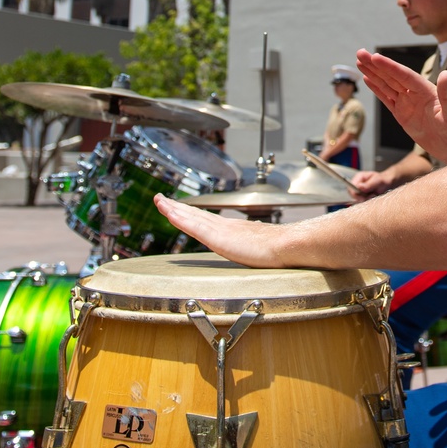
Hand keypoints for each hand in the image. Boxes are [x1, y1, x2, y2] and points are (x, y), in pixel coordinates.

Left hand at [153, 194, 279, 263]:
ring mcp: (220, 230)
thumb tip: (261, 245)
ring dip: (172, 209)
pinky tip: (169, 214)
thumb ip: (256, 244)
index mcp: (232, 229)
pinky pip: (193, 226)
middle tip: (160, 199)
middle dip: (175, 206)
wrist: (287, 245)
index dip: (189, 212)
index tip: (176, 207)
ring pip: (190, 217)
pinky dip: (179, 218)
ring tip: (159, 201)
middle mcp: (223, 226)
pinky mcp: (218, 237)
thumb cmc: (280, 249)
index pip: (205, 219)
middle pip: (194, 214)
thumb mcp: (262, 246)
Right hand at [347, 169, 390, 202]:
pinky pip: (361, 201)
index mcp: (359, 177)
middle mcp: (357, 184)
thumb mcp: (377, 180)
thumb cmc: (382, 180)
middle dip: (361, 197)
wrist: (387, 183)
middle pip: (353, 194)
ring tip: (374, 195)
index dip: (355, 192)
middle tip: (372, 195)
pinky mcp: (361, 196)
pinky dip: (367, 201)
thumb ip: (369, 184)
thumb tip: (359, 187)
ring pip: (357, 199)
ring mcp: (358, 190)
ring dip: (365, 199)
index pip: (351, 186)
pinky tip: (373, 197)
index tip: (363, 195)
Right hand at [356, 49, 446, 163]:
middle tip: (360, 52)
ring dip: (373, 73)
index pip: (404, 75)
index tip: (375, 57)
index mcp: (426, 89)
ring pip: (386, 85)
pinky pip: (386, 99)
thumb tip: (446, 74)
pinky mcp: (402, 114)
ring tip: (360, 61)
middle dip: (376, 65)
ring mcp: (407, 103)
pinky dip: (376, 89)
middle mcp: (415, 93)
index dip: (389, 66)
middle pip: (392, 76)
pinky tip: (367, 78)